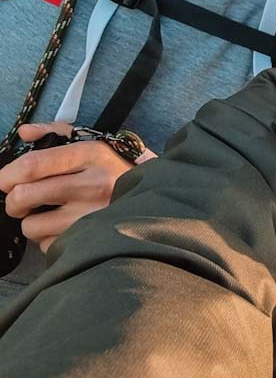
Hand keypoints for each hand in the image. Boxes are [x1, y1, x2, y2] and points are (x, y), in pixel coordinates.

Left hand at [0, 121, 156, 252]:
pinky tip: (65, 228)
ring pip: (31, 225)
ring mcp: (92, 215)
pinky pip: (49, 245)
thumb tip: (25, 132)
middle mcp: (91, 184)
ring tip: (48, 215)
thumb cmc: (117, 167)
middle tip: (21, 200)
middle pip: (24, 196)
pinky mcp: (92, 239)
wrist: (158, 195)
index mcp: (90, 155)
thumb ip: (56, 132)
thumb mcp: (94, 141)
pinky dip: (50, 239)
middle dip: (14, 200)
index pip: (33, 165)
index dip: (8, 174)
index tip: (5, 180)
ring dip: (33, 222)